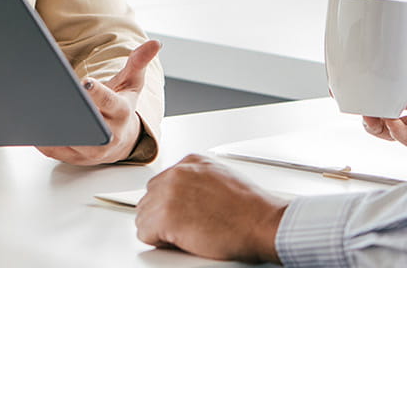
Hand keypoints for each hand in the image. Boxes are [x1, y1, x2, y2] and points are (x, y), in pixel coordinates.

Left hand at [37, 38, 162, 167]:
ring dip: (52, 125)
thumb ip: (138, 63)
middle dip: (71, 111)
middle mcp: (107, 136)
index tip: (85, 83)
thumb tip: (155, 44)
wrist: (119, 140)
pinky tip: (30, 122)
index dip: (97, 94)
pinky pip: (53, 149)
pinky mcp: (73, 159)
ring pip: (68, 139)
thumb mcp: (132, 85)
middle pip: (87, 125)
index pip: (109, 102)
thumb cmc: (121, 107)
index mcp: (121, 113)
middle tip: (52, 95)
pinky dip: (41, 137)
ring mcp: (90, 151)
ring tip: (35, 107)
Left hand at [134, 155, 284, 261]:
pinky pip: (145, 234)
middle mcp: (177, 173)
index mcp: (190, 162)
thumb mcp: (223, 179)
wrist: (262, 223)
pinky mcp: (165, 216)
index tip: (183, 215)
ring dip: (160, 231)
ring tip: (189, 234)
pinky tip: (183, 240)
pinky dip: (160, 242)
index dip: (171, 205)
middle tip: (187, 229)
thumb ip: (198, 183)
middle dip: (162, 217)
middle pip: (149, 199)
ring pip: (144, 217)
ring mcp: (169, 193)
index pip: (161, 184)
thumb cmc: (251, 209)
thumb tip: (186, 199)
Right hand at [362, 0, 406, 161]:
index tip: (356, 63)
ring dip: (377, 121)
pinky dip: (401, 136)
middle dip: (368, 97)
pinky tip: (395, 125)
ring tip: (369, 114)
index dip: (377, 68)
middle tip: (350, 93)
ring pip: (394, 124)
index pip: (399, 68)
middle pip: (389, 97)